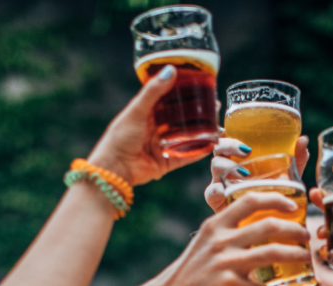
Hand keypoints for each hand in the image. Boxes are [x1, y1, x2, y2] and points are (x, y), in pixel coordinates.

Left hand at [88, 67, 210, 186]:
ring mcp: (163, 146)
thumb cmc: (120, 137)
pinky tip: (211, 145)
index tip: (201, 85)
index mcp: (148, 113)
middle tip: (215, 105)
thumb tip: (171, 69)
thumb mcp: (137, 110)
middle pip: (181, 117)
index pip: (169, 99)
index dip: (184, 92)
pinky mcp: (167, 162)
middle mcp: (156, 128)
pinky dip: (198, 152)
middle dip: (198, 112)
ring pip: (186, 137)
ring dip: (201, 132)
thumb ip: (154, 91)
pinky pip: (187, 157)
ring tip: (217, 124)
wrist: (115, 168)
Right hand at [152, 191, 311, 285]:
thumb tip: (252, 227)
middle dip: (294, 229)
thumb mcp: (203, 244)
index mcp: (215, 225)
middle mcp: (221, 240)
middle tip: (306, 235)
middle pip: (268, 225)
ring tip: (305, 257)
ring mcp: (225, 262)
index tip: (292, 204)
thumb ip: (225, 233)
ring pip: (271, 253)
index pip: (250, 200)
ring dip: (294, 254)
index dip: (276, 198)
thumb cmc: (187, 273)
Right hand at [204, 136, 310, 212]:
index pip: (230, 140)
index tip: (247, 142)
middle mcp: (227, 170)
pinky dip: (215, 190)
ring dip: (226, 167)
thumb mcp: (285, 178)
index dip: (232, 136)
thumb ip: (295, 161)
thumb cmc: (272, 198)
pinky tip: (224, 191)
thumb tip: (304, 140)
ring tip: (244, 174)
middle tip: (248, 152)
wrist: (263, 230)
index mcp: (239, 159)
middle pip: (219, 150)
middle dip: (229, 146)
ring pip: (215, 167)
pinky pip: (211, 193)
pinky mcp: (217, 202)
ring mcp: (220, 184)